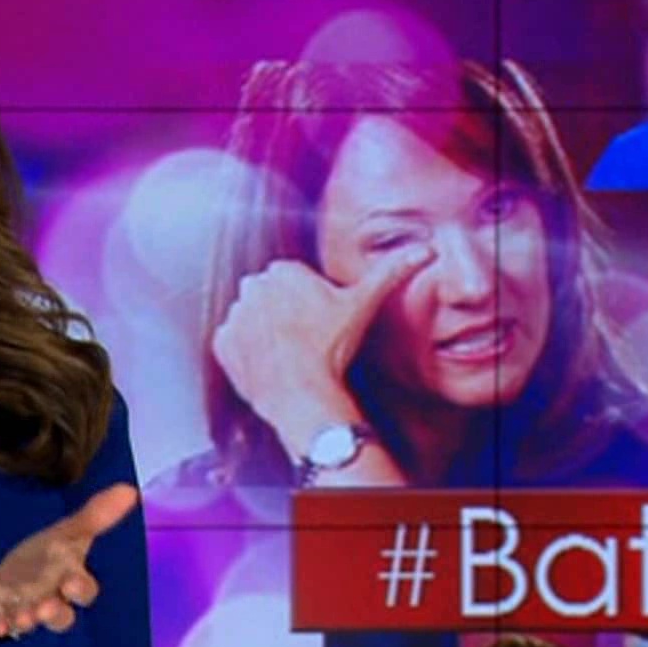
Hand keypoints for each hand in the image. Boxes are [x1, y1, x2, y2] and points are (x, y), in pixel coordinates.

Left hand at [0, 483, 138, 639]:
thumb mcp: (68, 534)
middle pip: (61, 615)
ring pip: (29, 621)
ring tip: (20, 616)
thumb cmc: (44, 559)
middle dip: (55, 613)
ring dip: (26, 619)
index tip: (71, 583)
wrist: (7, 580)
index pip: (84, 591)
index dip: (80, 589)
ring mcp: (23, 612)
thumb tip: (130, 490)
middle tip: (45, 608)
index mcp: (70, 582)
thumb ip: (97, 515)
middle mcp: (50, 602)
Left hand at [211, 249, 431, 457]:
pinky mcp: (222, 344)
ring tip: (289, 354)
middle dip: (283, 313)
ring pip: (252, 318)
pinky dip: (247, 352)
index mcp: (282, 272)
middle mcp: (252, 287)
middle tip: (306, 340)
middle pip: (270, 296)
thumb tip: (424, 250)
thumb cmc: (332, 350)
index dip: (308, 303)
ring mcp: (235, 316)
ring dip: (264, 332)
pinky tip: (270, 364)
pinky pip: (234, 342)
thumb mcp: (363, 306)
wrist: (302, 396)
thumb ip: (390, 273)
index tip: (319, 323)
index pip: (292, 280)